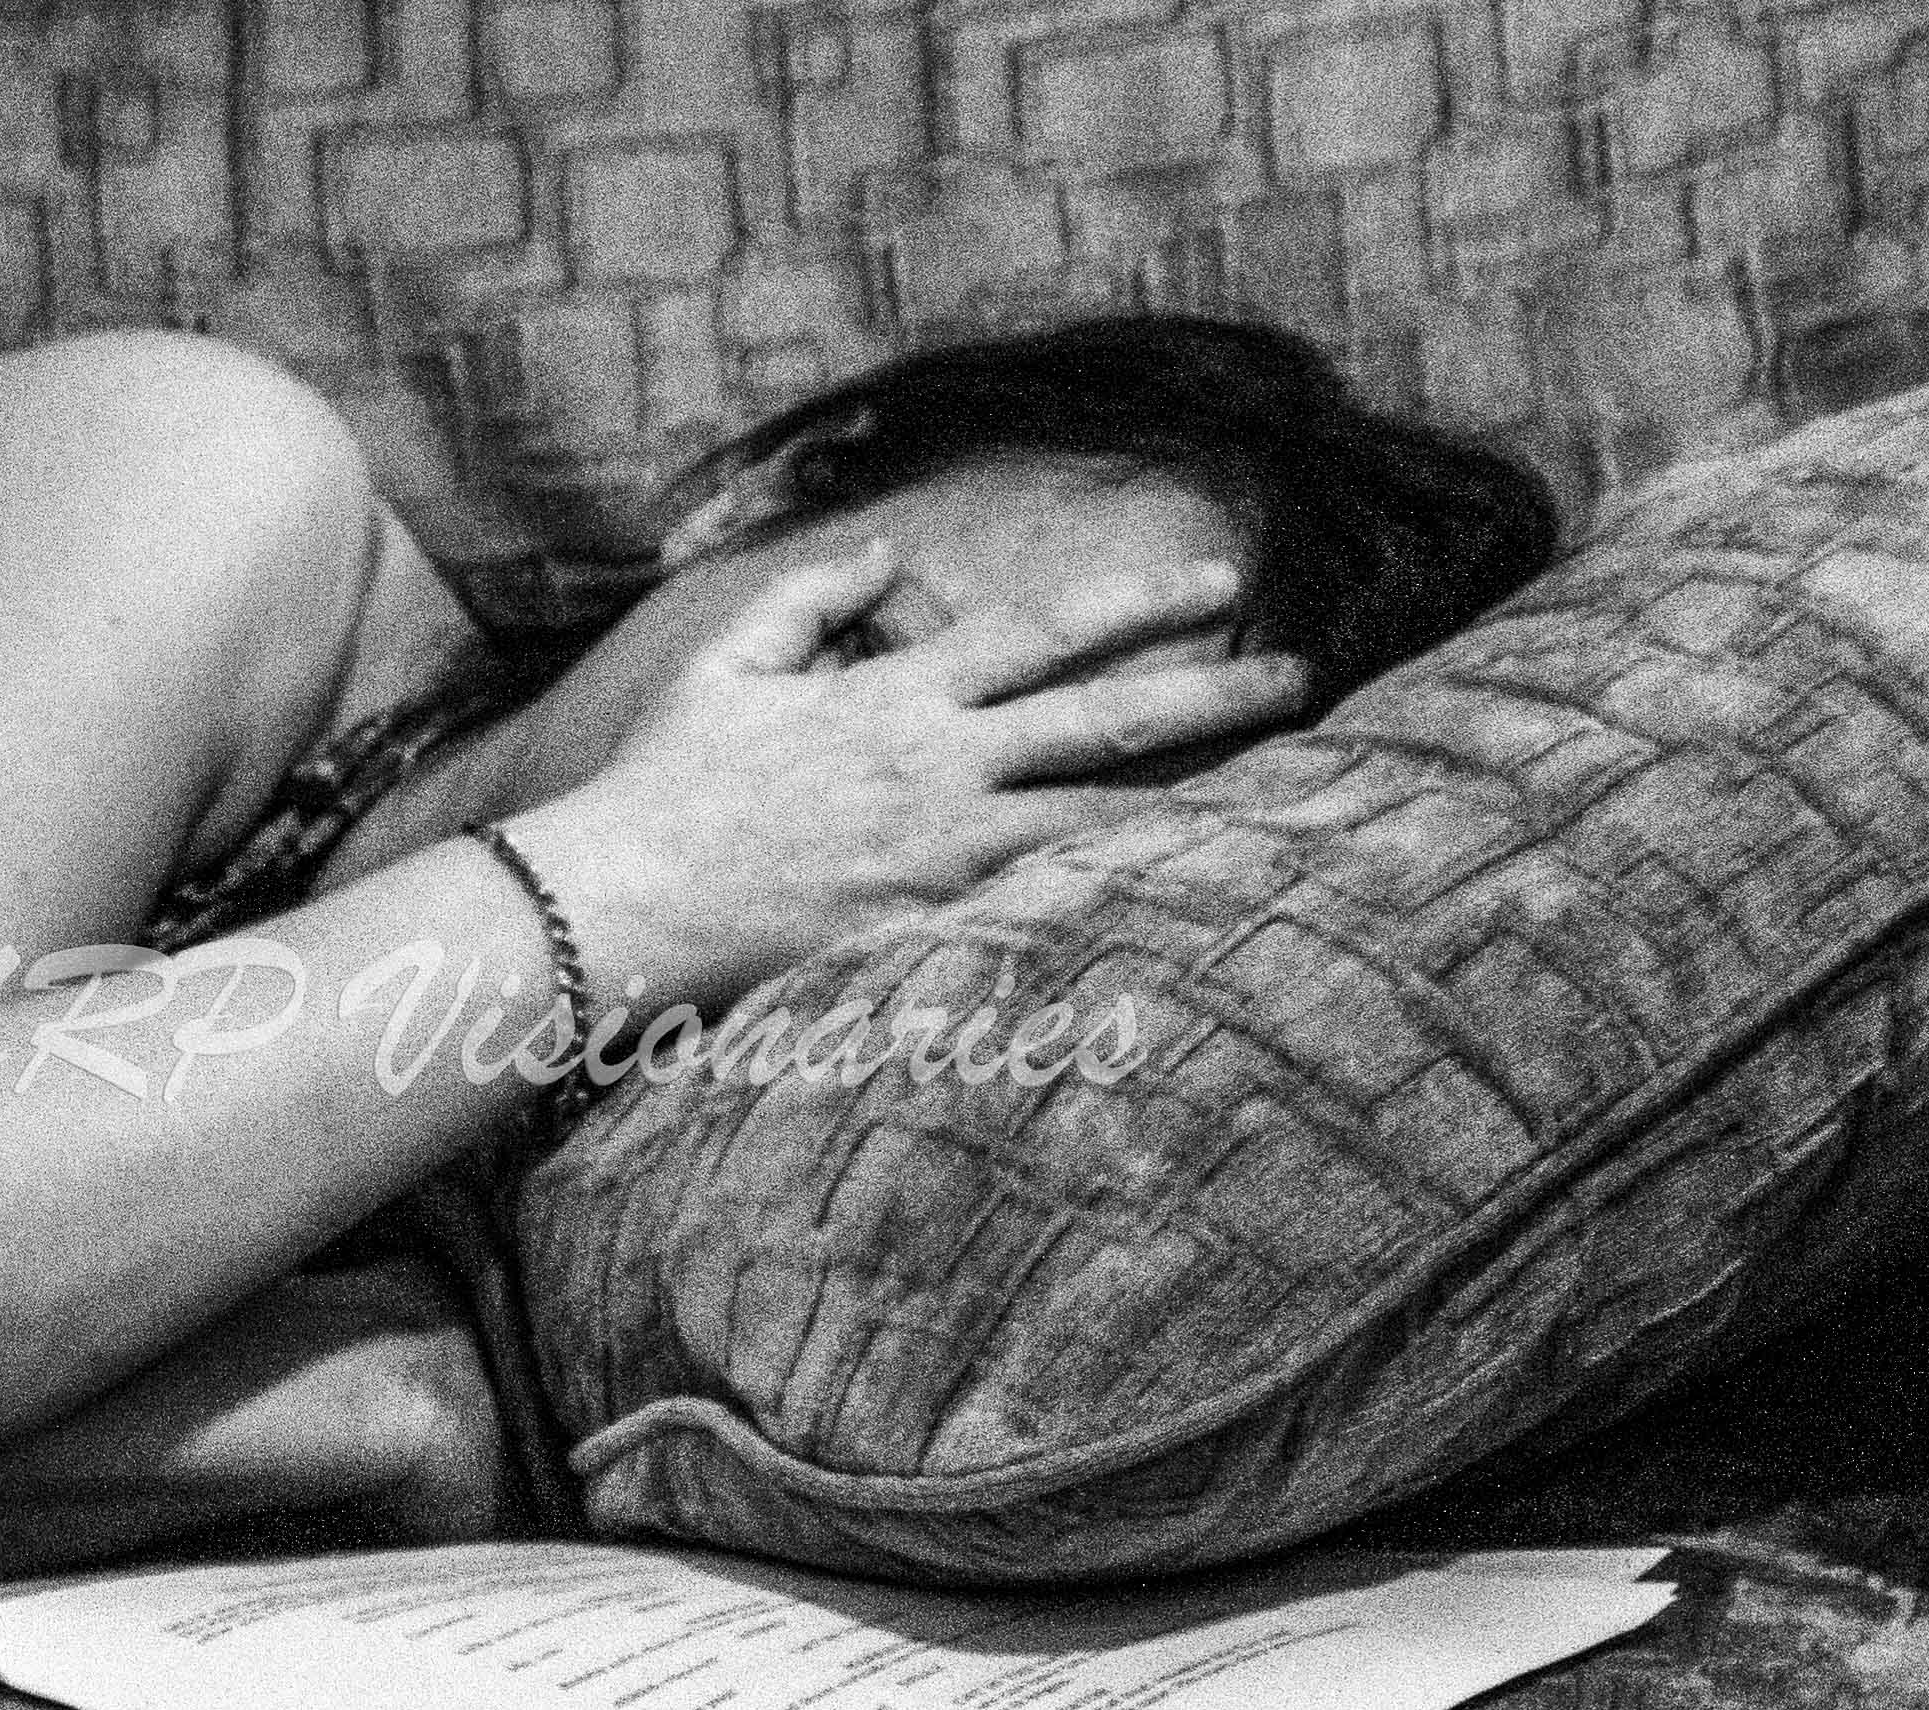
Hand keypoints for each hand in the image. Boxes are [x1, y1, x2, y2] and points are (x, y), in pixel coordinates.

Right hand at [511, 542, 1305, 1006]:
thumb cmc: (667, 785)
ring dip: (1197, 804)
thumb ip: (811, 598)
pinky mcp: (927, 934)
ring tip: (1286, 796)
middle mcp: (939, 768)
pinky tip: (1190, 900)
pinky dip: (1121, 903)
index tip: (1220, 584)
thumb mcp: (727, 664)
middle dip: (1216, 695)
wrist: (625, 900)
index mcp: (897, 693)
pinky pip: (1047, 915)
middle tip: (1303, 680)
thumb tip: (882, 557)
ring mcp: (941, 858)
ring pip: (1101, 824)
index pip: (1046, 631)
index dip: (1141, 600)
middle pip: (1108, 723)